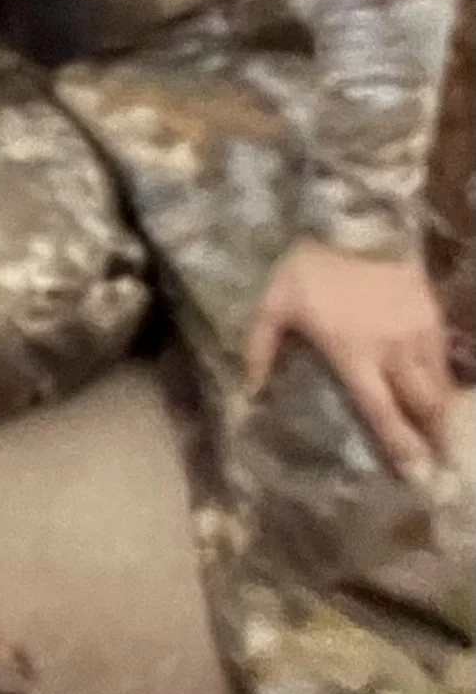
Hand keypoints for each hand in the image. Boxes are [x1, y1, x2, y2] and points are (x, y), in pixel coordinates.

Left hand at [244, 241, 455, 479]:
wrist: (356, 218)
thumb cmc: (310, 264)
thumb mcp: (273, 304)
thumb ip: (261, 347)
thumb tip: (249, 390)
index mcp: (355, 354)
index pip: (382, 411)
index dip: (401, 446)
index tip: (416, 475)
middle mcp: (394, 351)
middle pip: (423, 405)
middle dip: (433, 436)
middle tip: (440, 462)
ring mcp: (419, 331)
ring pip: (440, 384)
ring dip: (441, 410)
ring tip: (442, 431)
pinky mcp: (433, 313)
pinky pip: (444, 356)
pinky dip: (444, 376)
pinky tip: (440, 387)